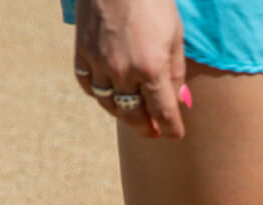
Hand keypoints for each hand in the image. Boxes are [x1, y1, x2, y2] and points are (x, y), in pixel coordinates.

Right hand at [73, 0, 186, 138]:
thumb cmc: (153, 1)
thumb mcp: (175, 36)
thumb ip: (176, 73)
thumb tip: (180, 102)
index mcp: (151, 68)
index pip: (163, 115)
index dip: (171, 129)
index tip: (174, 133)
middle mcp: (123, 71)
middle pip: (133, 117)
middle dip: (146, 128)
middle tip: (153, 131)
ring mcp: (99, 62)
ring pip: (109, 105)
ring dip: (123, 113)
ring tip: (133, 112)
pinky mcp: (82, 50)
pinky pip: (88, 84)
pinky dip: (99, 93)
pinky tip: (110, 92)